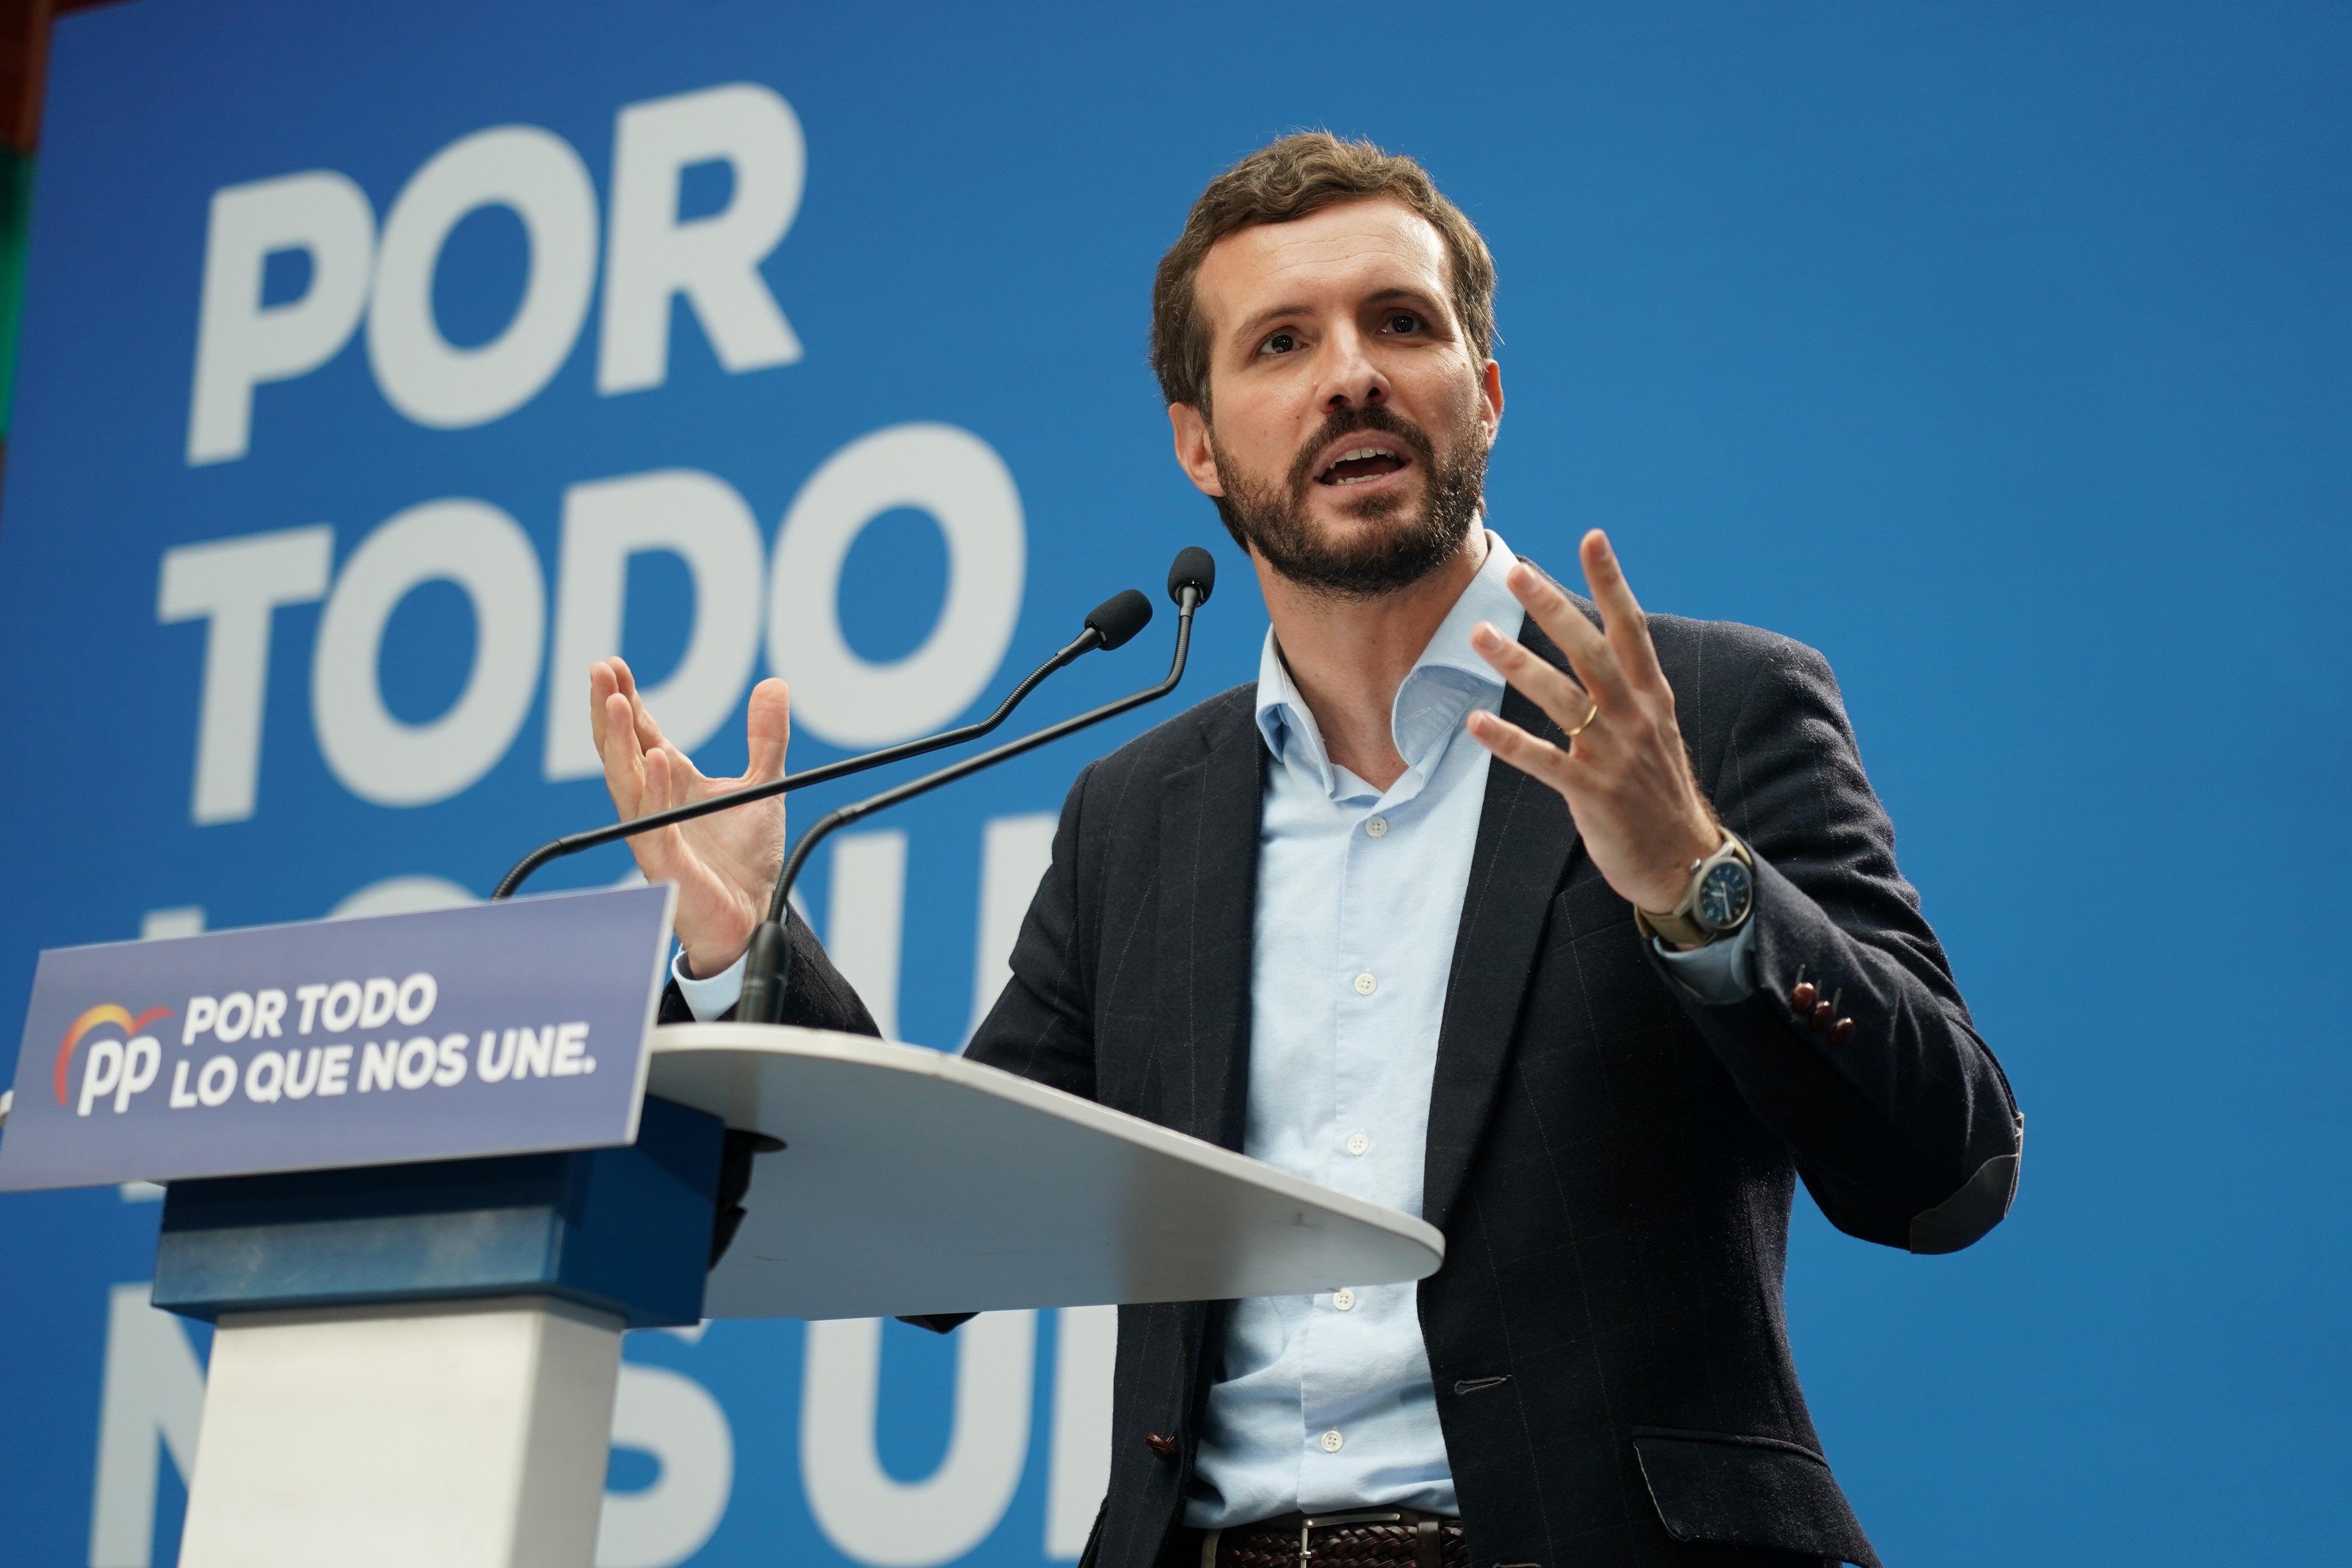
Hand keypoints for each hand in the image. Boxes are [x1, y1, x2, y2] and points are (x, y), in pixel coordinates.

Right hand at [590, 657, 789, 976]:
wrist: (752, 917)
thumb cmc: (745, 860)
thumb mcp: (763, 785)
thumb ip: (765, 737)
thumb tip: (774, 683)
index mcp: (669, 784)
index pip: (639, 734)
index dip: (626, 698)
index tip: (613, 664)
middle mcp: (654, 806)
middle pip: (620, 751)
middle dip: (609, 711)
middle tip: (600, 670)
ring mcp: (654, 834)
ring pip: (627, 783)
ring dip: (620, 742)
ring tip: (619, 701)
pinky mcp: (666, 863)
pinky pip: (655, 824)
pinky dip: (658, 790)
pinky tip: (659, 758)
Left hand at [1465, 530, 1720, 919]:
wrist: (1683, 861)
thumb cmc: (1657, 789)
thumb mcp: (1655, 728)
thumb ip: (1626, 687)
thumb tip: (1598, 641)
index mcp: (1651, 696)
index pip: (1631, 627)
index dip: (1612, 582)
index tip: (1593, 538)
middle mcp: (1635, 717)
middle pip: (1591, 652)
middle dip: (1554, 609)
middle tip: (1516, 574)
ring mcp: (1614, 755)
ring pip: (1562, 699)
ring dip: (1518, 665)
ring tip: (1478, 636)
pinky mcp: (1592, 793)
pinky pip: (1544, 761)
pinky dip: (1509, 741)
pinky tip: (1476, 722)